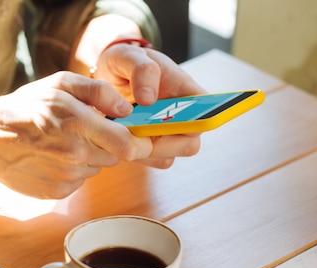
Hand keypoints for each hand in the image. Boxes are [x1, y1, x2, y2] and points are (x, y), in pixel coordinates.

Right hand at [0, 71, 194, 197]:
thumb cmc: (24, 108)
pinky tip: (52, 158)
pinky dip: (72, 170)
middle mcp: (74, 155)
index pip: (128, 145)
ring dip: (90, 157)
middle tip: (90, 132)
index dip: (145, 144)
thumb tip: (127, 110)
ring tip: (63, 143)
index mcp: (77, 124)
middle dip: (112, 145)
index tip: (151, 140)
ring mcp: (65, 178)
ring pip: (96, 169)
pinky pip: (78, 181)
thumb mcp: (60, 84)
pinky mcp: (56, 193)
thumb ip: (98, 92)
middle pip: (116, 158)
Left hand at [88, 44, 203, 167]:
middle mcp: (183, 118)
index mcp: (187, 92)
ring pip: (167, 157)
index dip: (197, 124)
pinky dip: (134, 155)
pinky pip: (149, 161)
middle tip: (136, 131)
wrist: (108, 76)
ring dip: (146, 152)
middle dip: (163, 144)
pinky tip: (119, 140)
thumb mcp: (129, 56)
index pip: (208, 115)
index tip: (170, 122)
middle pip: (190, 145)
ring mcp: (166, 135)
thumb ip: (143, 70)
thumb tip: (149, 99)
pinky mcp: (149, 147)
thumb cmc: (125, 63)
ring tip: (124, 132)